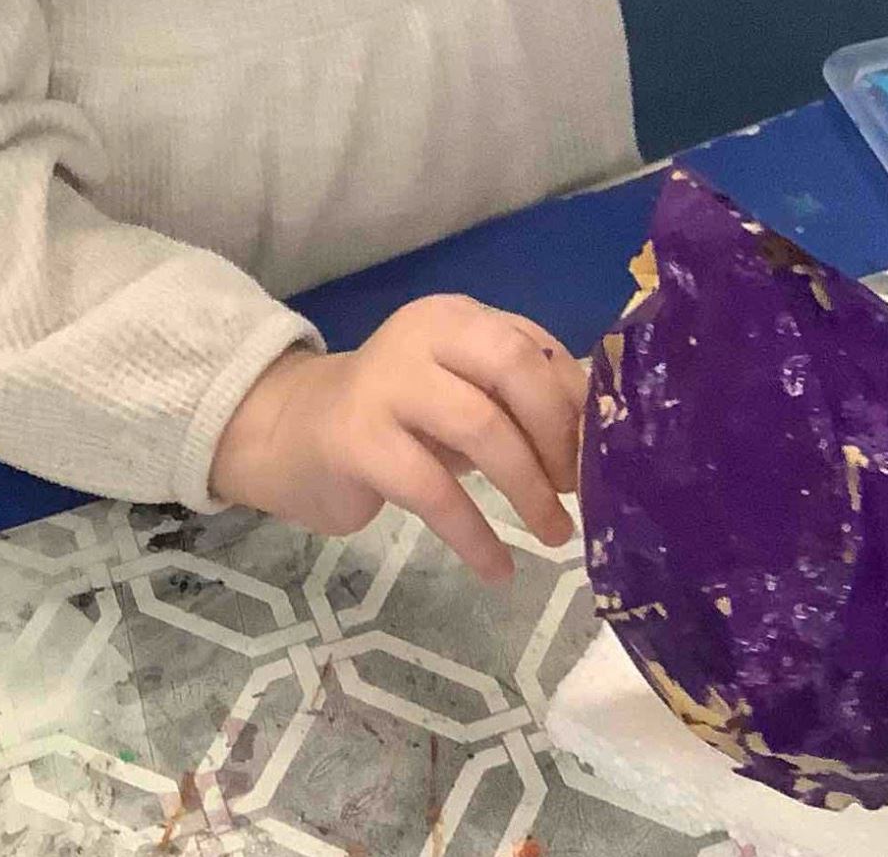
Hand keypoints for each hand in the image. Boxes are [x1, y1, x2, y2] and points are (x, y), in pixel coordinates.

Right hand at [209, 296, 584, 581]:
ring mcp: (386, 383)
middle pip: (513, 369)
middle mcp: (423, 335)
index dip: (573, 404)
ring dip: (528, 488)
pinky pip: (433, 491)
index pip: (534, 346)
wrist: (291, 432)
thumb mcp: (458, 394)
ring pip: (480, 426)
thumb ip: (515, 401)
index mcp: (456, 318)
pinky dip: (475, 535)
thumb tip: (594, 441)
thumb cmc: (397, 417)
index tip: (596, 458)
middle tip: (573, 491)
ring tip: (553, 535)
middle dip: (556, 435)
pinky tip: (497, 569)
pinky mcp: (358, 439)